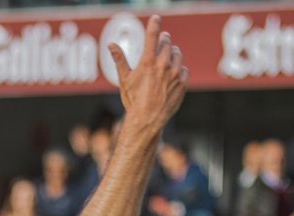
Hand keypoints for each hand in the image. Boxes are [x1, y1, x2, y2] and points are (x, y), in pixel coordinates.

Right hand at [109, 15, 188, 136]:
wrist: (148, 120)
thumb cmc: (133, 101)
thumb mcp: (124, 80)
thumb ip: (119, 60)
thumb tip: (111, 45)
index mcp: (148, 61)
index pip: (153, 34)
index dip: (154, 24)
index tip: (156, 18)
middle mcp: (163, 64)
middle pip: (167, 41)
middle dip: (162, 41)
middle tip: (159, 44)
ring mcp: (175, 73)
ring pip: (177, 53)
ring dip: (171, 54)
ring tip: (164, 63)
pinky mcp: (183, 81)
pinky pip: (183, 68)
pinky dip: (178, 70)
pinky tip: (170, 78)